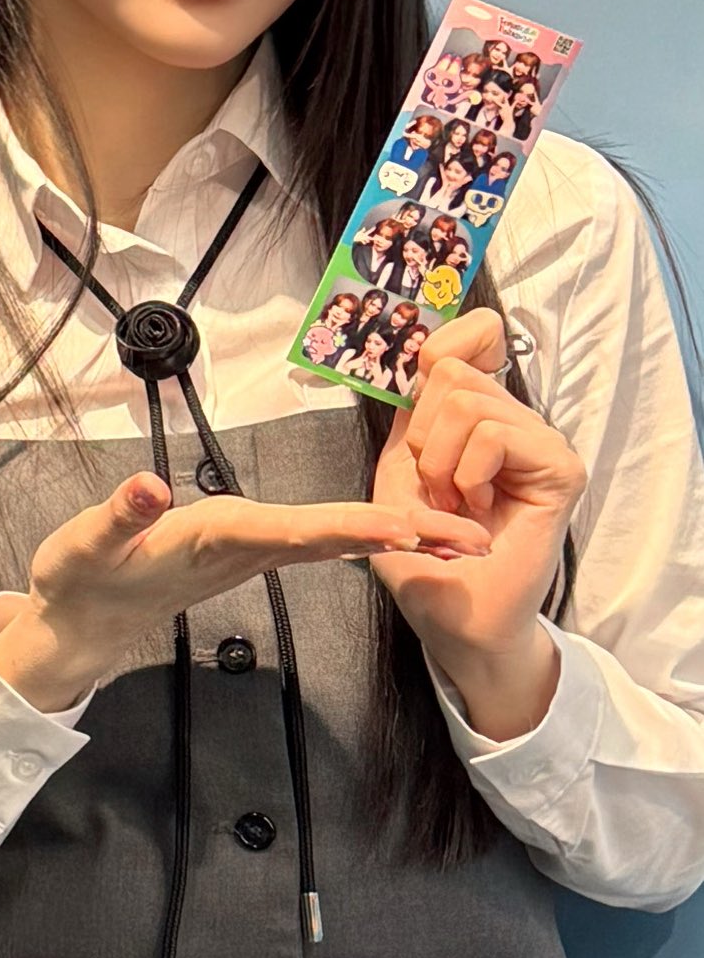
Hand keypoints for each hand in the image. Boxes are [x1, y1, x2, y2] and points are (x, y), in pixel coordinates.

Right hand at [0, 471, 489, 716]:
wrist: (84, 620)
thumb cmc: (82, 577)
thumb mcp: (85, 544)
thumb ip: (120, 515)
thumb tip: (149, 486)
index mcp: (216, 540)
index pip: (293, 532)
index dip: (349, 527)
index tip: (404, 528)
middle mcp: (246, 548)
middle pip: (335, 539)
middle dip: (403, 537)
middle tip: (475, 539)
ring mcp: (252, 553)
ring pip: (335, 542)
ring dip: (397, 537)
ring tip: (463, 534)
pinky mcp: (249, 550)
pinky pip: (319, 540)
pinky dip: (362, 531)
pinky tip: (400, 527)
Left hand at [371, 329, 584, 740]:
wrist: (459, 620)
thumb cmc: (426, 561)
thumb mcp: (398, 480)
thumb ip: (411, 421)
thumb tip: (428, 358)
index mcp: (476, 419)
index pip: (472, 338)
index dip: (440, 344)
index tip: (418, 388)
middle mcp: (512, 422)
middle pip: (451, 370)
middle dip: (421, 434)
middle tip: (436, 490)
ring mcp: (539, 441)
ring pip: (467, 400)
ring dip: (439, 463)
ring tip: (456, 507)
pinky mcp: (559, 466)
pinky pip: (492, 433)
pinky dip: (467, 473)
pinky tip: (479, 512)